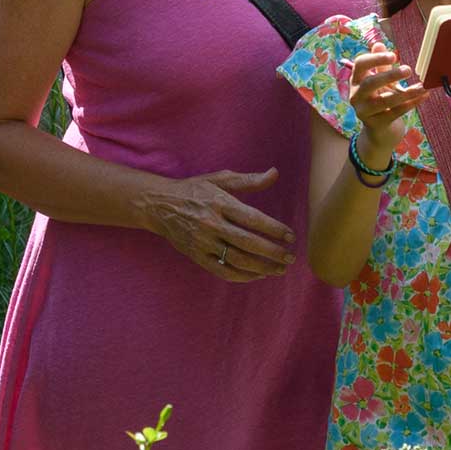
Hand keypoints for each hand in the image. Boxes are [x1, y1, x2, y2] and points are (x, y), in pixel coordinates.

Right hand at [134, 168, 293, 281]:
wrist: (159, 205)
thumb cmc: (194, 189)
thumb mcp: (219, 179)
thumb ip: (248, 180)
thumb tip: (274, 174)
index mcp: (220, 202)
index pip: (253, 219)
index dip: (274, 229)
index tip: (291, 236)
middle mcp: (212, 223)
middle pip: (248, 242)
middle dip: (273, 252)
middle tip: (290, 257)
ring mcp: (203, 242)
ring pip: (237, 260)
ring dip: (262, 267)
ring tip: (279, 269)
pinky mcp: (196, 255)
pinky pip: (221, 271)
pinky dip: (242, 276)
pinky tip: (257, 275)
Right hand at [345, 49, 430, 136]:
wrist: (379, 129)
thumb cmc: (380, 98)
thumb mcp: (380, 81)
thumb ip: (381, 65)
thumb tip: (379, 44)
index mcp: (355, 80)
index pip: (360, 64)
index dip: (376, 58)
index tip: (394, 56)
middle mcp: (356, 95)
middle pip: (370, 83)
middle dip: (389, 75)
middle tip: (408, 70)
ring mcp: (364, 111)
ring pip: (385, 101)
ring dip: (406, 93)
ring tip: (422, 86)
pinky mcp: (375, 124)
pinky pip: (395, 113)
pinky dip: (411, 104)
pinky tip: (423, 96)